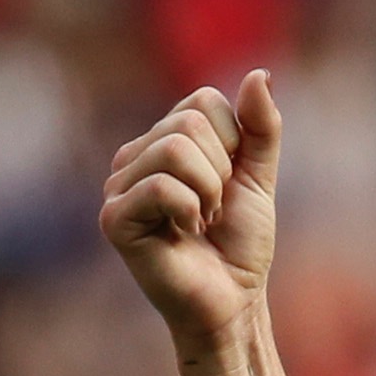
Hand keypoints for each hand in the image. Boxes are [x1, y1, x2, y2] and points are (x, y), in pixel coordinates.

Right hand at [99, 70, 281, 359]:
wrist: (234, 301)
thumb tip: (260, 74)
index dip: (234, 145)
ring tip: (201, 223)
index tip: (229, 185)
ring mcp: (118, 187)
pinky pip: (163, 186)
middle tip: (214, 211)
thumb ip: (260, 129)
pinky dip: (190, 211)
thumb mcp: (258, 178)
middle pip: (190, 123)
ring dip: (209, 193)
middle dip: (222, 172)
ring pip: (176, 150)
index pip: (205, 102)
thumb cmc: (240, 245)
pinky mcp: (115, 219)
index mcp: (162, 142)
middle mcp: (132, 158)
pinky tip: (184, 236)